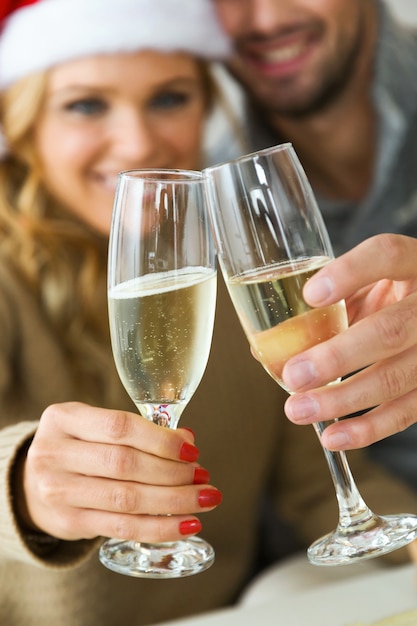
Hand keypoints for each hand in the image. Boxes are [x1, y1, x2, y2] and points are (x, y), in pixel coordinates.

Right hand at [18, 402, 220, 542]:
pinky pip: (121, 528)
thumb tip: (188, 441)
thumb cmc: (77, 447)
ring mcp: (57, 490)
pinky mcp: (67, 522)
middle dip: (173, 472)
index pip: (120, 427)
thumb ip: (137, 430)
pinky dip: (159, 527)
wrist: (32, 482)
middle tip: (203, 476)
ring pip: (127, 499)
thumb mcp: (94, 426)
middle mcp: (54, 453)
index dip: (161, 440)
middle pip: (126, 464)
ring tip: (204, 499)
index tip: (192, 450)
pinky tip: (186, 524)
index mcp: (64, 418)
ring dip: (174, 501)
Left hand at [282, 234, 416, 450]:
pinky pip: (408, 410)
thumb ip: (335, 300)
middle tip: (294, 374)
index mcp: (414, 263)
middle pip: (391, 329)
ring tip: (299, 410)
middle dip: (338, 357)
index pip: (388, 255)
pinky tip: (333, 437)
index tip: (310, 293)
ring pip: (398, 376)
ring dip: (344, 399)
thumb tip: (270, 343)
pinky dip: (369, 428)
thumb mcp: (373, 280)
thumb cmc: (393, 293)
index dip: (351, 272)